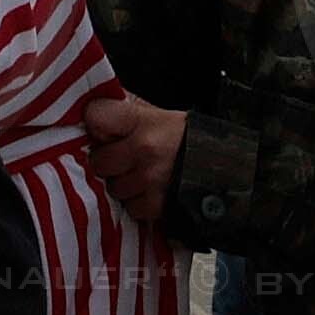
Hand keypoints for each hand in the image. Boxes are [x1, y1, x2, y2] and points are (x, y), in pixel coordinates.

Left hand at [77, 89, 186, 224]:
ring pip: (112, 188)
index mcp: (142, 121)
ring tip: (139, 174)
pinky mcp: (156, 205)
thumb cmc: (185, 138)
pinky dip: (137, 203)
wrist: (222, 166)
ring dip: (122, 184)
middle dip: (108, 161)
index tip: (103, 129)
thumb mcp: (156, 114)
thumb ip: (124, 110)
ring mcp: (149, 180)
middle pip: (98, 160)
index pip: (95, 116)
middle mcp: (144, 150)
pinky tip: (149, 191)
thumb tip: (91, 107)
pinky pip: (130, 208)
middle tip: (123, 157)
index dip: (96, 124)